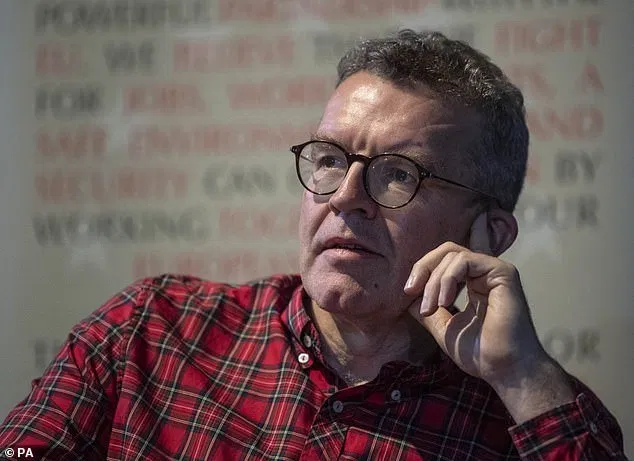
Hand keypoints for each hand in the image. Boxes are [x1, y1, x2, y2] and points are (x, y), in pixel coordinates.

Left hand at [405, 213, 575, 422]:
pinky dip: (448, 279)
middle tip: (410, 291)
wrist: (505, 370)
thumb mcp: (444, 328)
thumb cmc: (480, 354)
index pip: (446, 260)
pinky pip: (465, 261)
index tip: (408, 291)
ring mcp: (494, 270)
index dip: (423, 269)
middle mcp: (484, 273)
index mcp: (473, 283)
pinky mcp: (502, 272)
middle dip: (423, 268)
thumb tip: (410, 298)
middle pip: (447, 251)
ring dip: (434, 281)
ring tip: (431, 308)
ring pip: (453, 255)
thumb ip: (428, 311)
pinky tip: (444, 302)